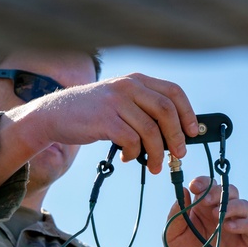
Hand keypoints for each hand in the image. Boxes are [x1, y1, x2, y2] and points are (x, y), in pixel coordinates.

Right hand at [2, 72, 198, 174]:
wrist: (54, 115)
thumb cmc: (95, 114)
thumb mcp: (122, 102)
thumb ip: (146, 111)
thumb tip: (179, 136)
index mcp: (137, 80)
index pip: (173, 92)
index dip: (188, 113)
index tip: (192, 133)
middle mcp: (128, 86)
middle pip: (166, 111)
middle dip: (176, 137)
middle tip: (178, 155)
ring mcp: (115, 101)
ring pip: (151, 130)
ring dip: (158, 153)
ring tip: (155, 166)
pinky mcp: (104, 119)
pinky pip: (131, 141)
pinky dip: (135, 154)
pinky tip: (128, 158)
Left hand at [164, 176, 247, 246]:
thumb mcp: (171, 236)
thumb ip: (177, 214)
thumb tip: (186, 192)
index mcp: (202, 209)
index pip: (209, 186)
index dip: (205, 182)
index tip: (196, 186)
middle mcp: (220, 214)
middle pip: (229, 191)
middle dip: (219, 192)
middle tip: (207, 202)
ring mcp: (235, 228)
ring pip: (244, 205)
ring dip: (233, 206)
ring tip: (219, 215)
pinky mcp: (246, 242)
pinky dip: (244, 224)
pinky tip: (229, 228)